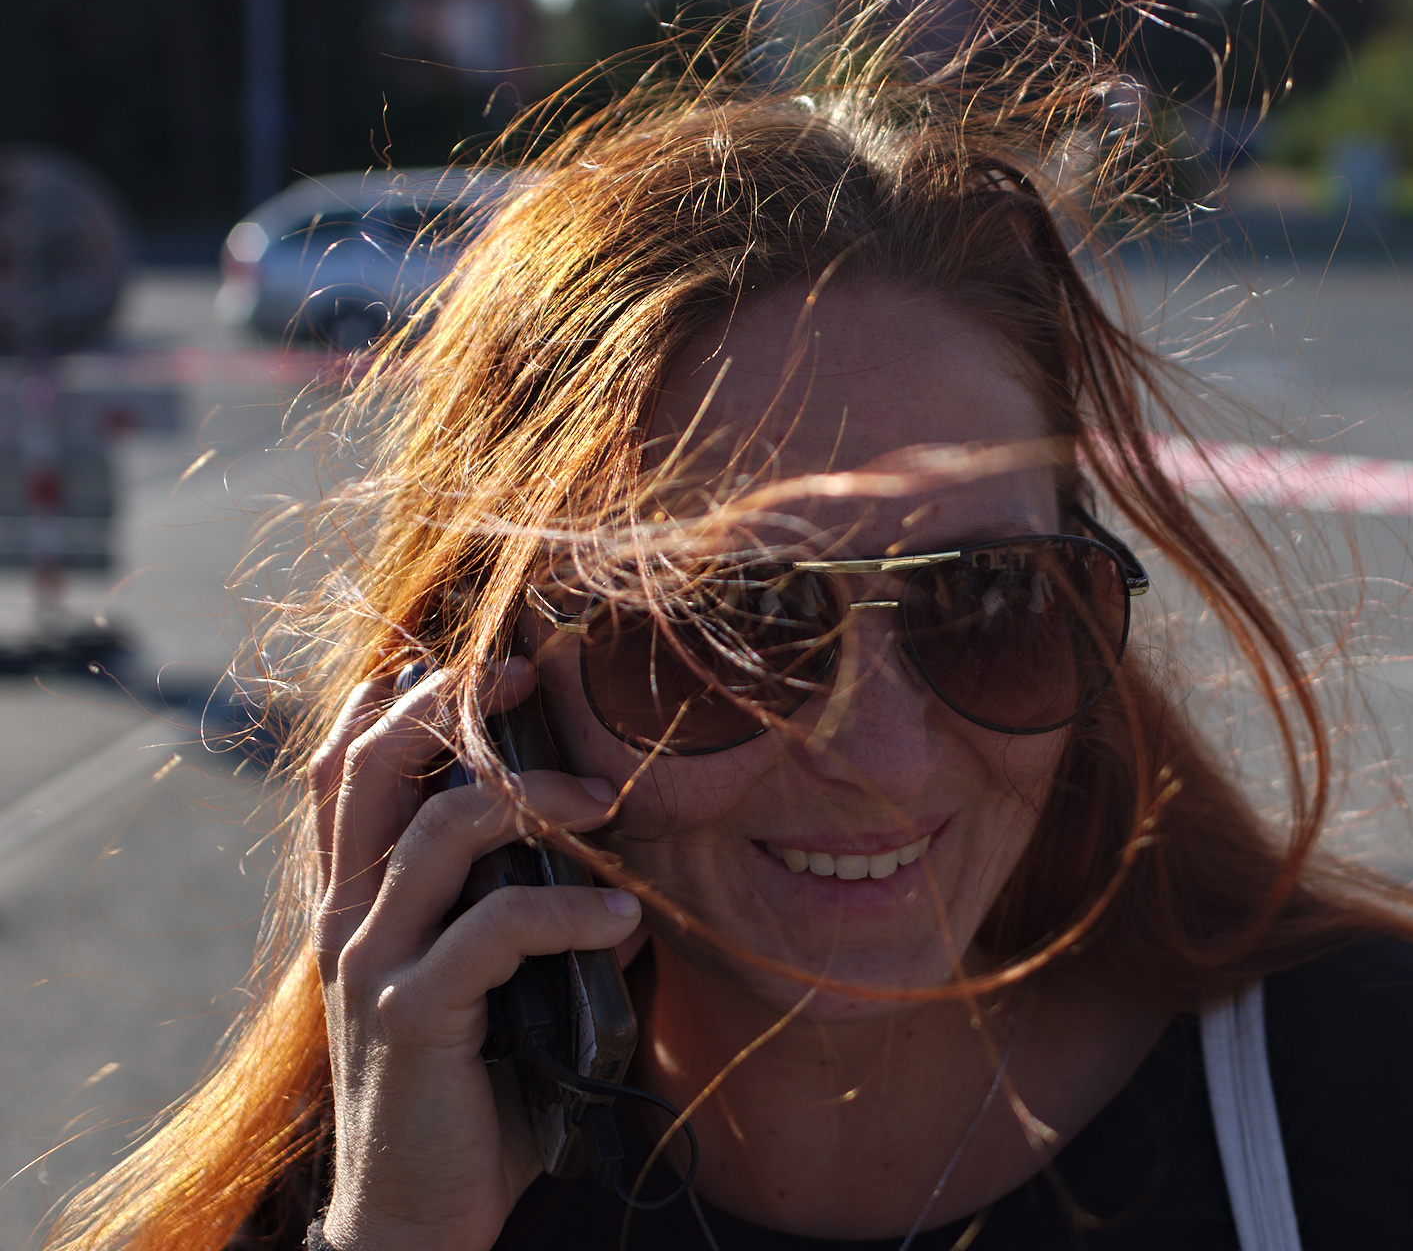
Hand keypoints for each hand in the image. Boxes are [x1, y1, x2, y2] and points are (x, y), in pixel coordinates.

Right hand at [310, 660, 640, 1250]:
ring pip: (436, 831)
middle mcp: (347, 919)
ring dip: (535, 800)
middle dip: (447, 705)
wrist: (417, 1218)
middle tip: (527, 679)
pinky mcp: (413, 1016)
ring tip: (609, 802)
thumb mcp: (485, 985)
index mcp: (355, 900)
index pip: (343, 772)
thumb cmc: (468, 1091)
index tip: (475, 664)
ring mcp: (370, 964)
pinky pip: (496, 927)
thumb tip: (618, 853)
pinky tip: (623, 916)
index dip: (393, 701)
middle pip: (369, 769)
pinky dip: (571, 908)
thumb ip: (517, 911)